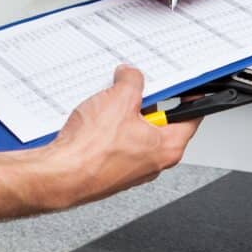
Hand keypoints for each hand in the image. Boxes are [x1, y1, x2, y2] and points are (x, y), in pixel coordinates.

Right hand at [42, 66, 198, 207]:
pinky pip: (115, 143)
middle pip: (158, 123)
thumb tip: (131, 76)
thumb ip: (132, 80)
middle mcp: (152, 163)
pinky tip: (93, 124)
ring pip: (133, 132)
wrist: (60, 175)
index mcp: (167, 147)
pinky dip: (107, 131)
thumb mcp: (120, 98)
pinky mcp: (110, 171)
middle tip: (131, 92)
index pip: (191, 118)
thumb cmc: (92, 150)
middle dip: (144, 103)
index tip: (186, 87)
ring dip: (122, 116)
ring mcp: (130, 169)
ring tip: (106, 109)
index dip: (189, 98)